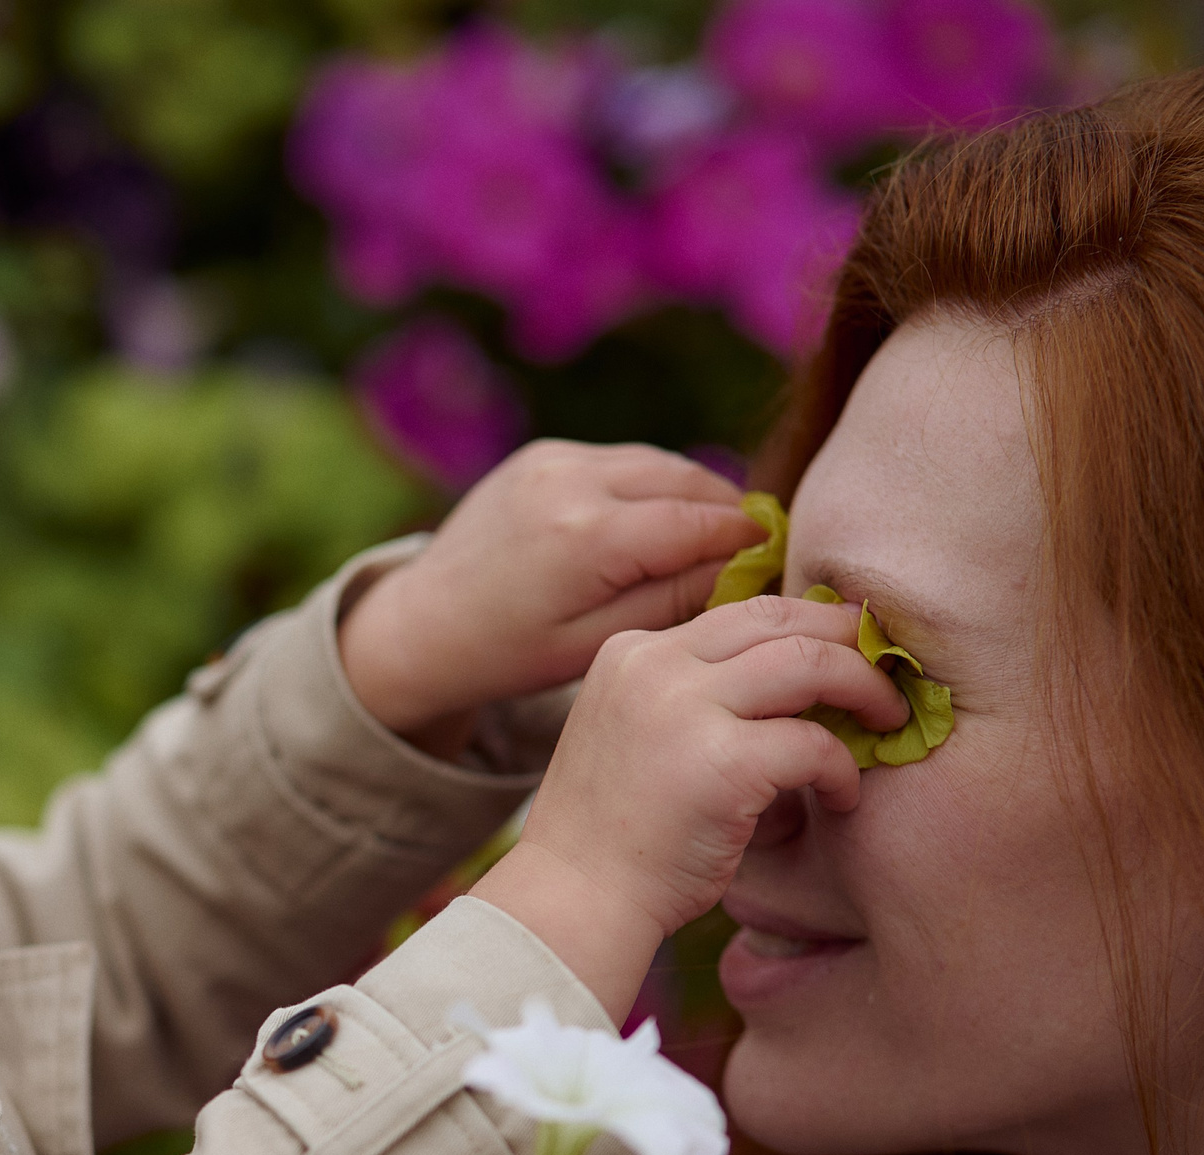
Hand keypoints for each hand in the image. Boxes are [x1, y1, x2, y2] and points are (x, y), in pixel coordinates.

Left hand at [338, 443, 764, 749]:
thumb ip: (670, 601)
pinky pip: (619, 459)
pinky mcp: (541, 453)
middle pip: (686, 482)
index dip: (749, 540)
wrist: (422, 621)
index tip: (781, 559)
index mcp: (585, 538)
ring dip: (693, 492)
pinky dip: (648, 484)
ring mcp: (553, 458)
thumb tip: (744, 567)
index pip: (700, 523)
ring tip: (715, 536)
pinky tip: (657, 521)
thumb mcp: (595, 644)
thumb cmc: (508, 652)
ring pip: (657, 463)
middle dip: (727, 512)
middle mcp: (571, 482)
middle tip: (758, 549)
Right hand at [468, 595, 910, 1018]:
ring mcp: (685, 707)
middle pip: (782, 618)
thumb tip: (793, 682)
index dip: (806, 626)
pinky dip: (843, 770)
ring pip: (812, 662)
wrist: (574, 901)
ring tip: (885, 721)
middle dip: (847, 639)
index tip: (843, 652)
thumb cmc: (612, 836)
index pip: (740, 613)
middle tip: (885, 675)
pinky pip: (816, 743)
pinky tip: (841, 798)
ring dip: (865, 689)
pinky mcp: (722, 761)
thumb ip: (690, 697)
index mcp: (631, 652)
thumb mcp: (635, 734)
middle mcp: (655, 665)